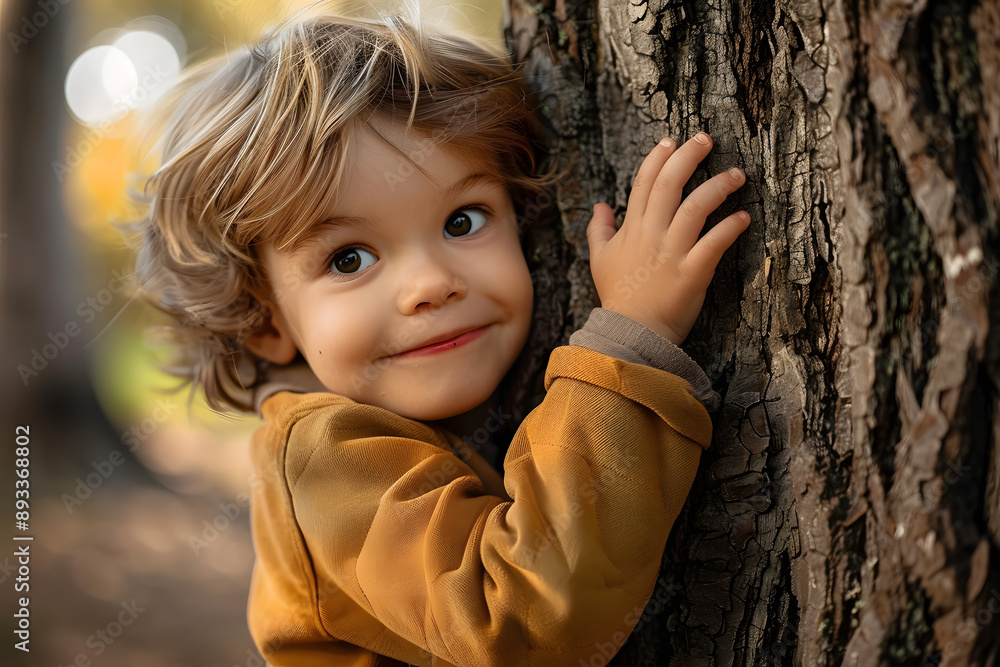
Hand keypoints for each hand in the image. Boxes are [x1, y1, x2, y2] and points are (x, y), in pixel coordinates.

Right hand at [586, 132, 749, 344]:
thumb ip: (599, 229)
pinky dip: (730, 227)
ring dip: (718, 186)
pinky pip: (714, 243)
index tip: (672, 141)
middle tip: (706, 138)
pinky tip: (743, 217)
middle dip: (689, 156)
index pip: (644, 182)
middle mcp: (651, 234)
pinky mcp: (692, 272)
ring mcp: (672, 253)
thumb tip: (599, 205)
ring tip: (736, 175)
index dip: (658, 158)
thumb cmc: (618, 296)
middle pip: (670, 184)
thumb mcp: (599, 259)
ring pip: (696, 207)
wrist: (631, 333)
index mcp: (632, 228)